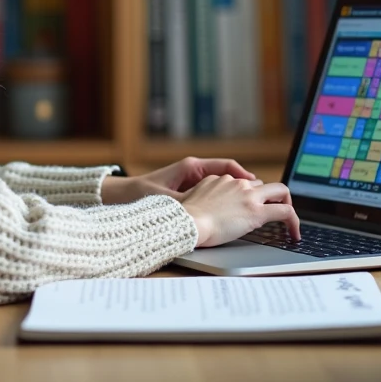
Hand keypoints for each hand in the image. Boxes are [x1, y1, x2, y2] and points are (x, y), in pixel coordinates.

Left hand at [100, 157, 260, 204]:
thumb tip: (203, 208)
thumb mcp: (165, 199)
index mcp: (191, 167)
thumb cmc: (140, 193)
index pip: (226, 165)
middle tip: (259, 198)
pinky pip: (211, 196)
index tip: (255, 185)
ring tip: (249, 207)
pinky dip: (222, 203)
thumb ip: (185, 202)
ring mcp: (191, 182)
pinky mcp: (186, 193)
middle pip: (227, 176)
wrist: (121, 196)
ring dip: (234, 195)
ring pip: (221, 186)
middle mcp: (193, 172)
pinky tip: (228, 216)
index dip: (243, 175)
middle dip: (244, 186)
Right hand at [179, 174, 299, 247]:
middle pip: (264, 184)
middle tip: (276, 211)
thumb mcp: (194, 197)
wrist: (188, 221)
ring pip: (280, 191)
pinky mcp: (257, 212)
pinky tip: (294, 234)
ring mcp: (249, 196)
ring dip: (285, 205)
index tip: (254, 204)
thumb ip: (205, 195)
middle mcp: (238, 183)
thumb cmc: (187, 216)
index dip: (251, 195)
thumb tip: (208, 204)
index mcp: (222, 180)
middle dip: (273, 196)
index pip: (244, 183)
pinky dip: (294, 221)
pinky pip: (285, 211)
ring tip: (288, 224)